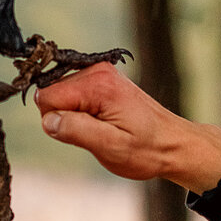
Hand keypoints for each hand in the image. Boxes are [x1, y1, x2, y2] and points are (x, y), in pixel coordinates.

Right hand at [35, 63, 220, 193]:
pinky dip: (81, 110)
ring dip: (74, 116)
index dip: (57, 122)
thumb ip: (76, 130)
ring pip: (60, 94)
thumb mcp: (110, 147)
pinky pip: (73, 93)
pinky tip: (101, 119)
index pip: (46, 97)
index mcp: (97, 84)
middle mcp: (96, 70)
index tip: (81, 134)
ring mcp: (100, 72)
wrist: (174, 143)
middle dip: (65, 118)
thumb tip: (48, 120)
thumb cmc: (146, 149)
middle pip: (51, 93)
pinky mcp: (102, 79)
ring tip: (102, 127)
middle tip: (95, 133)